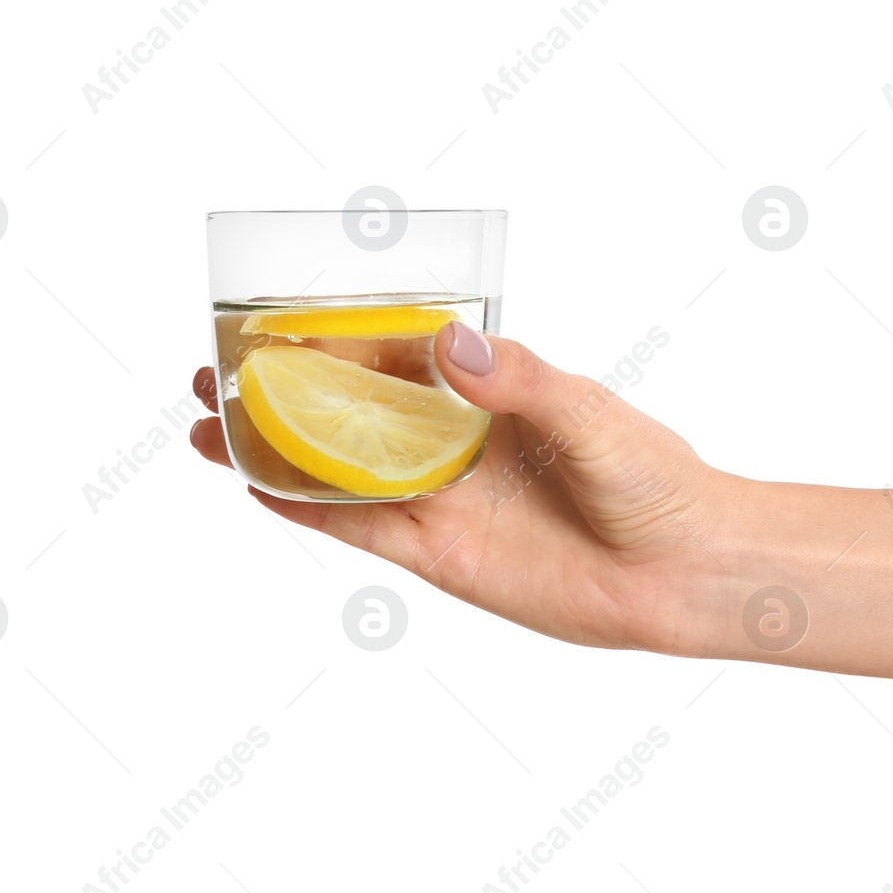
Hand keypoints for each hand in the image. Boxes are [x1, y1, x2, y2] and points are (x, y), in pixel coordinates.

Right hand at [190, 322, 739, 655]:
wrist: (683, 573)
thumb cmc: (655, 480)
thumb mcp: (590, 415)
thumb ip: (519, 382)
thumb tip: (448, 344)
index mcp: (487, 391)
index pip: (390, 355)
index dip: (325, 338)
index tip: (264, 320)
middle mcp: (454, 440)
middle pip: (348, 409)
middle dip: (280, 391)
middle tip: (211, 373)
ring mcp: (442, 498)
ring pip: (339, 468)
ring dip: (276, 449)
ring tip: (209, 427)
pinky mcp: (441, 555)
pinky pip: (361, 528)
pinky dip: (307, 509)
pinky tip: (256, 486)